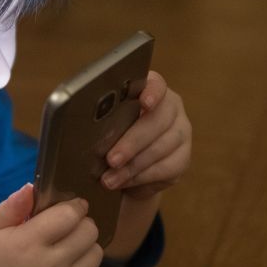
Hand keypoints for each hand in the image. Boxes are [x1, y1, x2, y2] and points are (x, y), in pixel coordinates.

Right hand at [0, 184, 102, 266]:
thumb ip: (12, 207)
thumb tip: (31, 187)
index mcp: (28, 243)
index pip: (69, 215)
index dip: (75, 206)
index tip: (72, 205)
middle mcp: (50, 265)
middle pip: (89, 232)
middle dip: (82, 223)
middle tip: (69, 226)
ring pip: (96, 255)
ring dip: (86, 246)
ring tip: (69, 246)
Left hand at [102, 71, 191, 199]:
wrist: (124, 169)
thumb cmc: (107, 139)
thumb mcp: (101, 126)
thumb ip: (99, 121)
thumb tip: (83, 128)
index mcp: (149, 91)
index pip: (156, 84)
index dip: (151, 92)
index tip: (143, 103)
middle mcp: (170, 108)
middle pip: (157, 120)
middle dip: (132, 142)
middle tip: (111, 159)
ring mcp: (181, 132)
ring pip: (162, 147)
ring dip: (132, 166)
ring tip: (109, 179)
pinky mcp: (183, 158)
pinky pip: (167, 168)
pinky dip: (142, 177)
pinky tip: (124, 182)